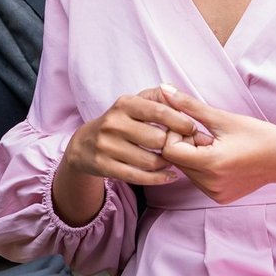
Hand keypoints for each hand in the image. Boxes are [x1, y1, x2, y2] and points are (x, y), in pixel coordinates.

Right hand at [63, 87, 203, 187]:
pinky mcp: (104, 166)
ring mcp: (106, 145)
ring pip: (149, 161)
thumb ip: (158, 98)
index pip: (159, 111)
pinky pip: (138, 176)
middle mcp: (114, 123)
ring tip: (173, 161)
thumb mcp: (133, 104)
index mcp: (124, 104)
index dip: (180, 121)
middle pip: (157, 139)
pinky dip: (158, 179)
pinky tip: (169, 175)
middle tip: (183, 149)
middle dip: (173, 146)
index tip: (192, 128)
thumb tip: (181, 97)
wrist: (83, 145)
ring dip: (166, 163)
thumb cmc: (119, 122)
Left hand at [156, 86, 275, 204]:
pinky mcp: (219, 197)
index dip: (177, 133)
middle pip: (175, 160)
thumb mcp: (223, 118)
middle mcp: (210, 184)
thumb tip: (163, 89)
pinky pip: (198, 179)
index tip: (195, 125)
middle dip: (184, 143)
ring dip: (192, 154)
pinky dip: (202, 166)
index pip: (169, 149)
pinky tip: (221, 157)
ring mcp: (215, 193)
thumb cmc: (259, 135)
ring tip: (215, 145)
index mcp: (211, 164)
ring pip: (185, 170)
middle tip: (207, 134)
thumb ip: (189, 105)